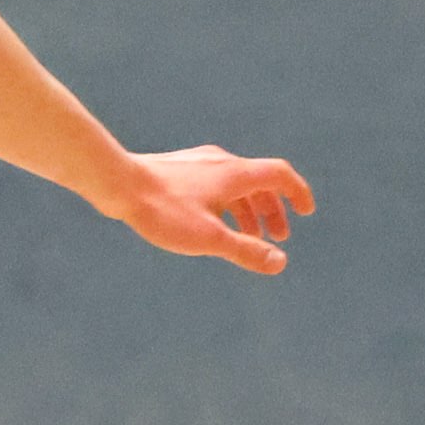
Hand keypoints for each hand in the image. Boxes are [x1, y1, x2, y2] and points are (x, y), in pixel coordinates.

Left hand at [103, 146, 311, 273]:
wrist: (118, 183)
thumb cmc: (163, 211)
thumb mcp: (210, 238)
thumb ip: (246, 251)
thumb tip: (280, 262)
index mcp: (236, 174)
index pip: (280, 176)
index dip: (298, 193)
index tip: (307, 212)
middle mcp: (221, 163)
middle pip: (259, 182)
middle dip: (273, 210)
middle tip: (278, 237)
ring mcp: (200, 164)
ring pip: (236, 185)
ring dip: (249, 210)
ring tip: (249, 236)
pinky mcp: (181, 170)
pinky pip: (216, 185)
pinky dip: (227, 204)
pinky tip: (213, 223)